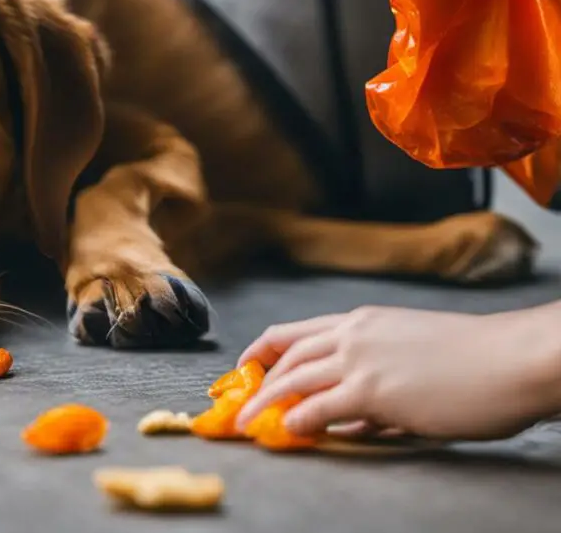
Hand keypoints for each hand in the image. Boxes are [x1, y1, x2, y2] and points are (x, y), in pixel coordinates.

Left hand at [235, 305, 560, 440]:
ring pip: (293, 379)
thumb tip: (350, 422)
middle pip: (286, 354)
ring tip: (247, 424)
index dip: (264, 350)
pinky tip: (289, 431)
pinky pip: (319, 406)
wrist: (511, 358)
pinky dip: (298, 420)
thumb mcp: (412, 356)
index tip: (246, 367)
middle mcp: (353, 333)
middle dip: (257, 381)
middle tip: (240, 403)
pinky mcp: (373, 389)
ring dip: (265, 404)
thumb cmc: (476, 360)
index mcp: (363, 320)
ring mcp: (360, 359)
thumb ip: (375, 385)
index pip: (296, 332)